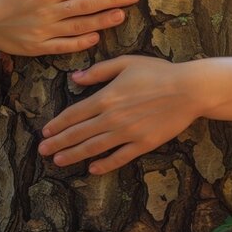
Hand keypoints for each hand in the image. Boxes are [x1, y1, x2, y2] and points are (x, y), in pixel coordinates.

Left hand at [38, 56, 206, 174]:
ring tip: (58, 161)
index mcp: (106, 97)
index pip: (74, 114)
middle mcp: (112, 118)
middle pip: (79, 133)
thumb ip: (98, 71)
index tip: (45, 132)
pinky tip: (92, 169)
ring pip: (94, 148)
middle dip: (59, 143)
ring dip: (74, 155)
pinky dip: (104, 164)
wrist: (189, 90)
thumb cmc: (158, 72)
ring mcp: (127, 133)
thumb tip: (74, 78)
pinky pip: (119, 157)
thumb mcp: (125, 62)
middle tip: (42, 152)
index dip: (58, 124)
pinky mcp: (143, 144)